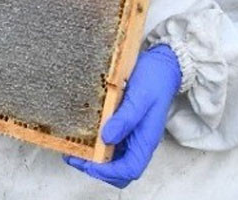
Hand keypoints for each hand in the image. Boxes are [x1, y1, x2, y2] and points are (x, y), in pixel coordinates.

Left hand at [65, 44, 181, 188]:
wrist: (163, 65)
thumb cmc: (154, 79)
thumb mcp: (140, 97)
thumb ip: (125, 118)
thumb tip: (106, 138)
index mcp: (146, 139)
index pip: (129, 169)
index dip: (107, 172)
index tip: (86, 162)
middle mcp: (139, 142)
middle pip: (121, 171)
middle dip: (98, 169)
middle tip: (75, 157)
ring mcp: (133, 135)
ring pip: (114, 159)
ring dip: (95, 158)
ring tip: (74, 147)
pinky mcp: (126, 126)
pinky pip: (111, 143)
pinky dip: (97, 144)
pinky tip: (84, 135)